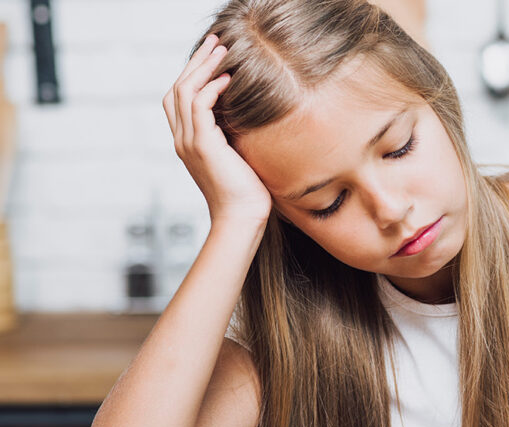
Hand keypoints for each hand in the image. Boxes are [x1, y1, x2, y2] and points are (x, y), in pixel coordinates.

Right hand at [163, 34, 271, 231]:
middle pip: (177, 88)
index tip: (212, 56)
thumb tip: (247, 116)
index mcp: (188, 142)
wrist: (242, 219)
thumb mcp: (238, 157)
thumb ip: (233, 136)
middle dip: (196, 61)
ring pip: (185, 91)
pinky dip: (212, 88)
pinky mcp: (203, 145)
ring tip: (221, 50)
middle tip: (214, 41)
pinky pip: (199, 106)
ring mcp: (189, 142)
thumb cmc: (246, 194)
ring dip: (203, 67)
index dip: (192, 74)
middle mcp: (182, 139)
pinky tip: (228, 78)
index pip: (178, 99)